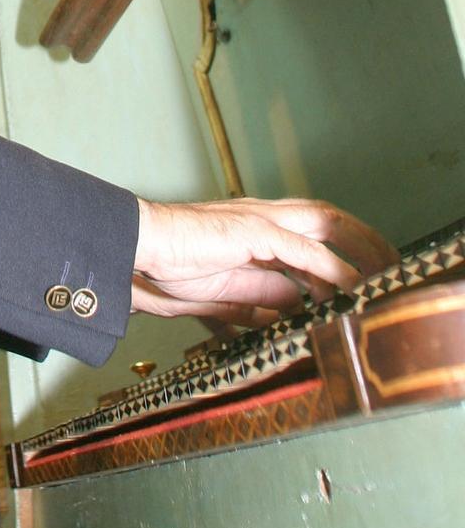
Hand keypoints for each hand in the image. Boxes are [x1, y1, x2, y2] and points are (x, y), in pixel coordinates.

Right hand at [132, 195, 398, 325]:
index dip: (346, 248)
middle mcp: (262, 217)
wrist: (135, 247)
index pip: (312, 229)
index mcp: (254, 228)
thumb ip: (259, 301)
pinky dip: (331, 268)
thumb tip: (291, 312)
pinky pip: (303, 250)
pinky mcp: (252, 231)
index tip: (369, 274)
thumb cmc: (167, 266)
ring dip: (360, 246)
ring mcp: (258, 220)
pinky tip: (350, 285)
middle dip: (365, 238)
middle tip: (392, 265)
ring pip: (325, 223)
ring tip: (384, 272)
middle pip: (328, 216)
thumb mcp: (224, 293)